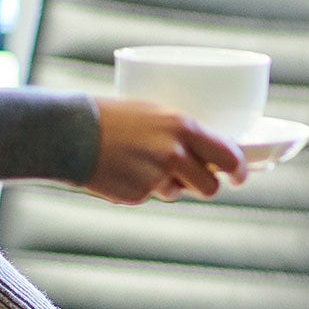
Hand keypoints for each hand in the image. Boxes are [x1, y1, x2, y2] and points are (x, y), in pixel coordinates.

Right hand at [86, 98, 247, 204]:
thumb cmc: (111, 116)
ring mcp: (155, 177)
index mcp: (183, 128)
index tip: (239, 177)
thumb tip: (206, 152)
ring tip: (139, 163)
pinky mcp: (136, 195)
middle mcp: (174, 154)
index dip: (239, 171)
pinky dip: (138, 187)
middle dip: (204, 186)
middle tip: (194, 180)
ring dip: (167, 185)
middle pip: (209, 187)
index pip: (229, 156)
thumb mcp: (154, 113)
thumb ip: (182, 132)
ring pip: (176, 192)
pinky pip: (148, 196)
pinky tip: (120, 170)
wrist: (68, 131)